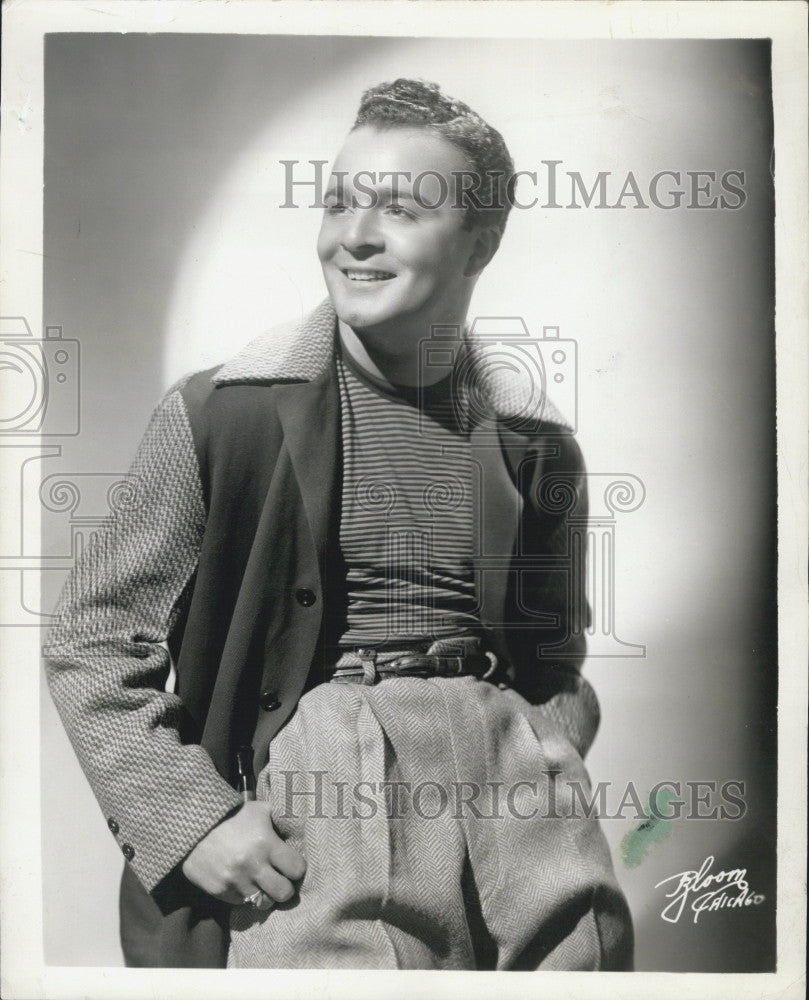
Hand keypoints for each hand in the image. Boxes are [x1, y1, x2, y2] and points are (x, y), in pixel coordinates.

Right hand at [181, 801, 305, 908]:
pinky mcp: (220, 891)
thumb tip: (297, 831)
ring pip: (263, 903)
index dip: (297, 868)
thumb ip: (279, 819)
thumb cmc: (232, 816)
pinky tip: (243, 882)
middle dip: (285, 887)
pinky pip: (242, 902)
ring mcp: (236, 881)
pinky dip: (245, 895)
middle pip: (284, 893)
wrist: (194, 825)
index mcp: (267, 843)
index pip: (297, 869)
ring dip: (266, 894)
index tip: (292, 865)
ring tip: (262, 884)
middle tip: (280, 880)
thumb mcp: (259, 810)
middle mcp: (253, 865)